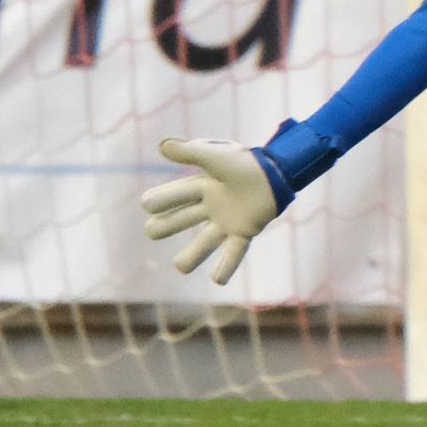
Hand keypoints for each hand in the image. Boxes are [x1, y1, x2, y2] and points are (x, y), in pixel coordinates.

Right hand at [141, 138, 278, 284]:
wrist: (279, 170)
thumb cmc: (247, 161)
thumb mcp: (216, 154)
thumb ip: (190, 151)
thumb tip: (162, 145)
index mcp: (203, 187)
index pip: (175, 196)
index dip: (160, 200)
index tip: (147, 204)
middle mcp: (211, 206)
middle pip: (181, 220)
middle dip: (165, 226)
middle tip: (152, 229)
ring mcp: (227, 221)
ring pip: (204, 242)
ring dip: (192, 255)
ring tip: (180, 266)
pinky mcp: (244, 231)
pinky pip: (234, 252)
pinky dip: (226, 266)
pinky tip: (217, 280)